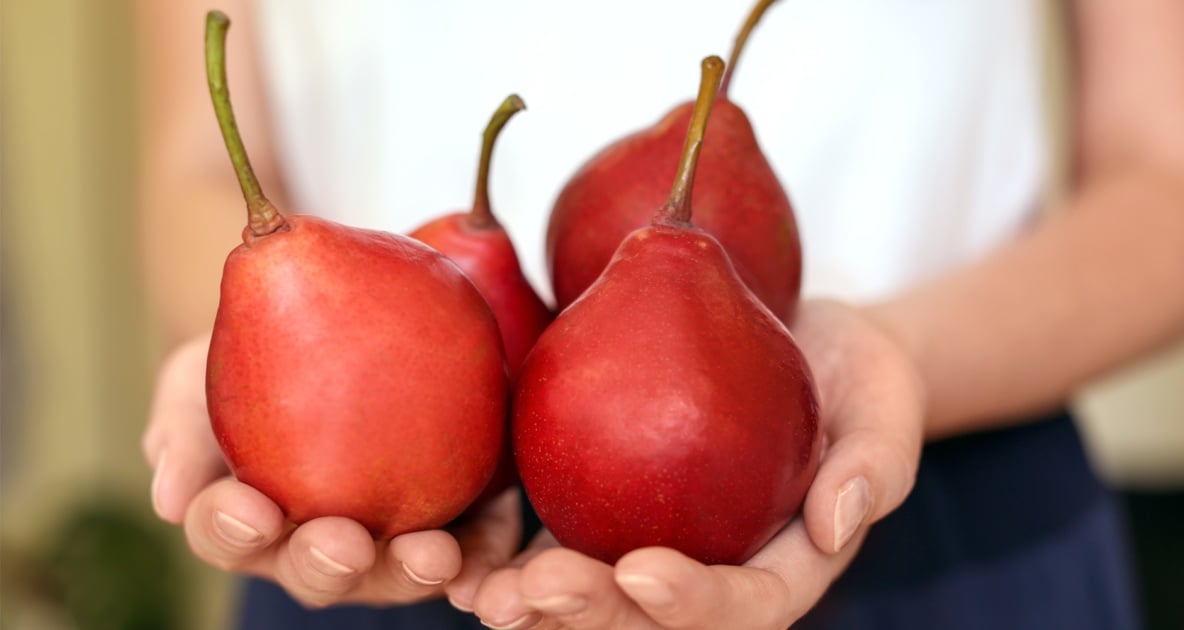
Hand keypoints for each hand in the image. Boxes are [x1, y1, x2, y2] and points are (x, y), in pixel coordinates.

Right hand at [142, 334, 520, 608]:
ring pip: (397, 573)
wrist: (343, 323)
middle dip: (329, 562)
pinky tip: (491, 558)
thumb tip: (170, 498)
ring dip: (413, 571)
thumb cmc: (258, 352)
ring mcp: (387, 543)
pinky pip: (474, 550)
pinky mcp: (456, 522)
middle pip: (317, 571)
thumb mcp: (206, 367)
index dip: (233, 527)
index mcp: (249, 516)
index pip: (228, 531)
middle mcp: (317, 543)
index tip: (249, 508)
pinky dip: (484, 558)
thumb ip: (185, 417)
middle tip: (344, 542)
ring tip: (434, 552)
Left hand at [468, 300, 925, 628]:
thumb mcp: (883, 401)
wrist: (797, 334)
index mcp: (777, 568)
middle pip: (646, 620)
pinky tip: (456, 552)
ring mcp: (648, 543)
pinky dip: (502, 554)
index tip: (642, 571)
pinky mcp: (602, 502)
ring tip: (480, 596)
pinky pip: (546, 538)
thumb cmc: (851, 371)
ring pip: (587, 596)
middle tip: (530, 596)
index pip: (741, 608)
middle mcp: (704, 571)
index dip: (692, 603)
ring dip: (531, 604)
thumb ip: (873, 461)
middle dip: (589, 617)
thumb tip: (839, 521)